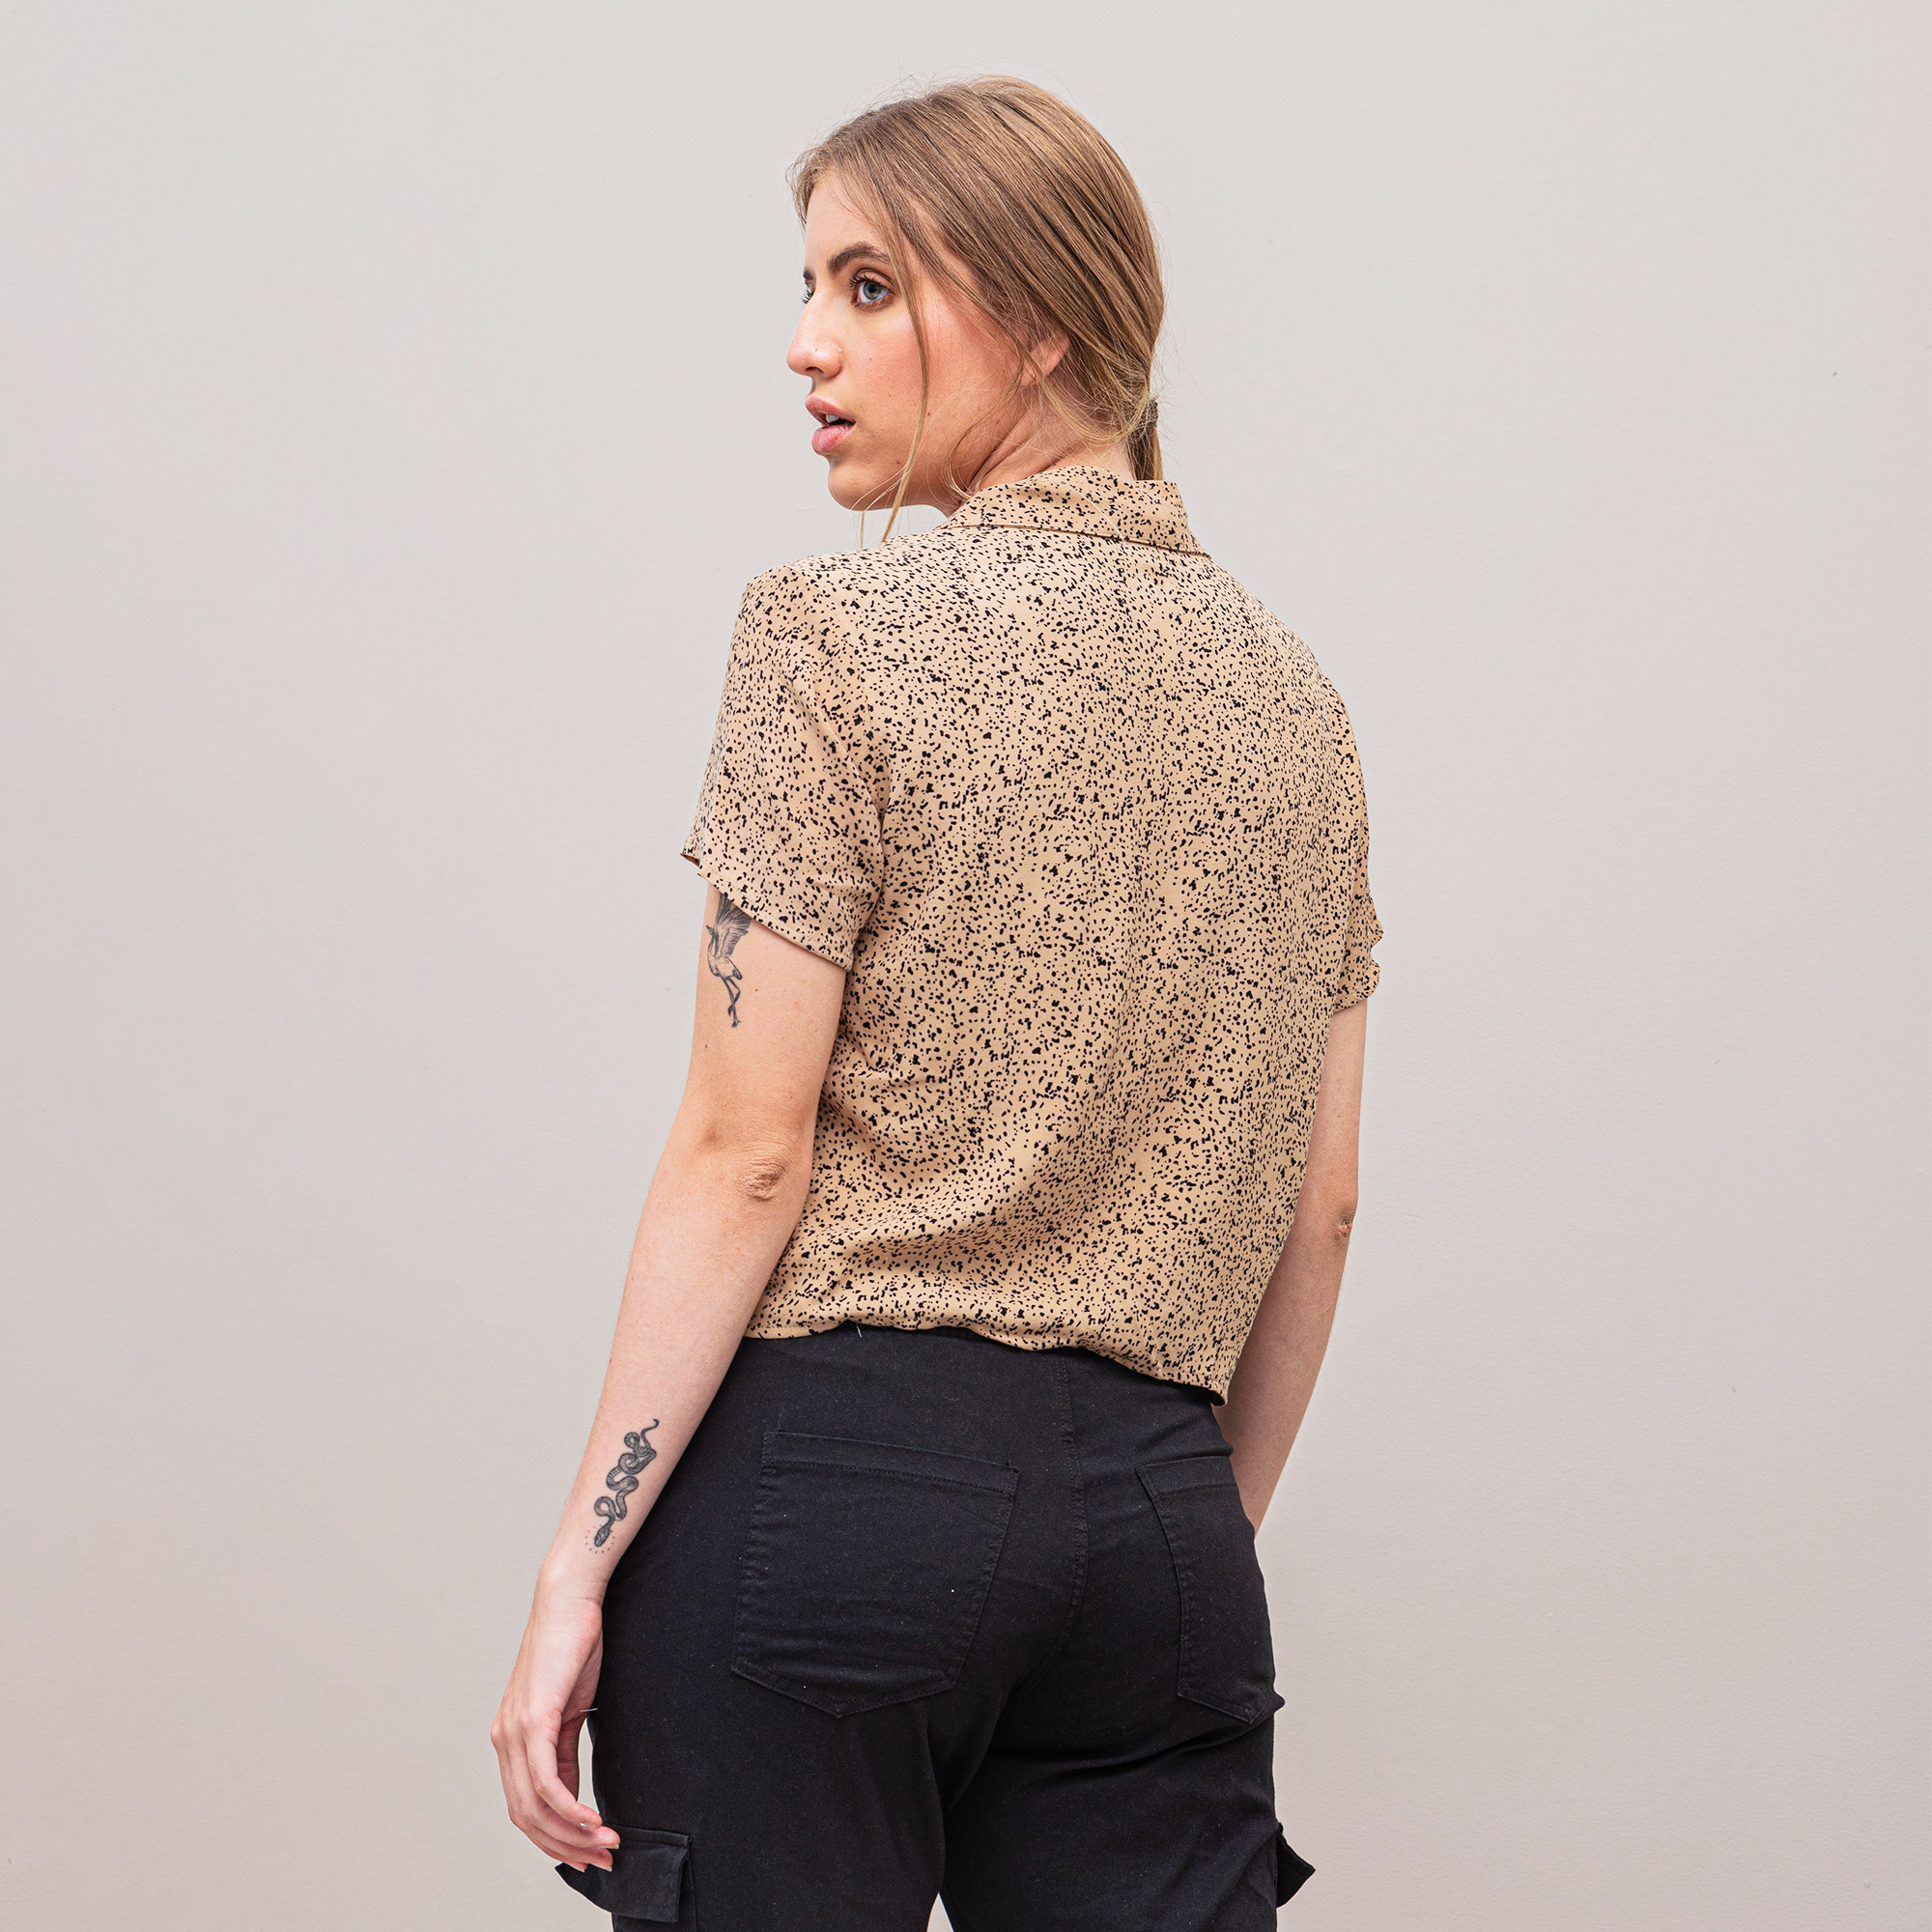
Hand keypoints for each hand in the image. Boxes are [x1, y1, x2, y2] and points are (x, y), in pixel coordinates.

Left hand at [491, 1586, 619, 1871]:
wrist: (571, 1601)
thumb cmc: (573, 1647)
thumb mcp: (570, 1710)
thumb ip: (563, 1752)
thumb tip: (570, 1796)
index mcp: (511, 1739)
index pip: (526, 1807)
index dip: (556, 1838)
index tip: (592, 1852)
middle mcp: (504, 1740)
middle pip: (526, 1818)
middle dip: (565, 1847)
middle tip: (603, 1859)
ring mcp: (514, 1732)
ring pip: (535, 1808)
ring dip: (572, 1835)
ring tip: (607, 1844)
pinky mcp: (532, 1720)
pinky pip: (547, 1783)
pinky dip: (570, 1810)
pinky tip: (594, 1821)